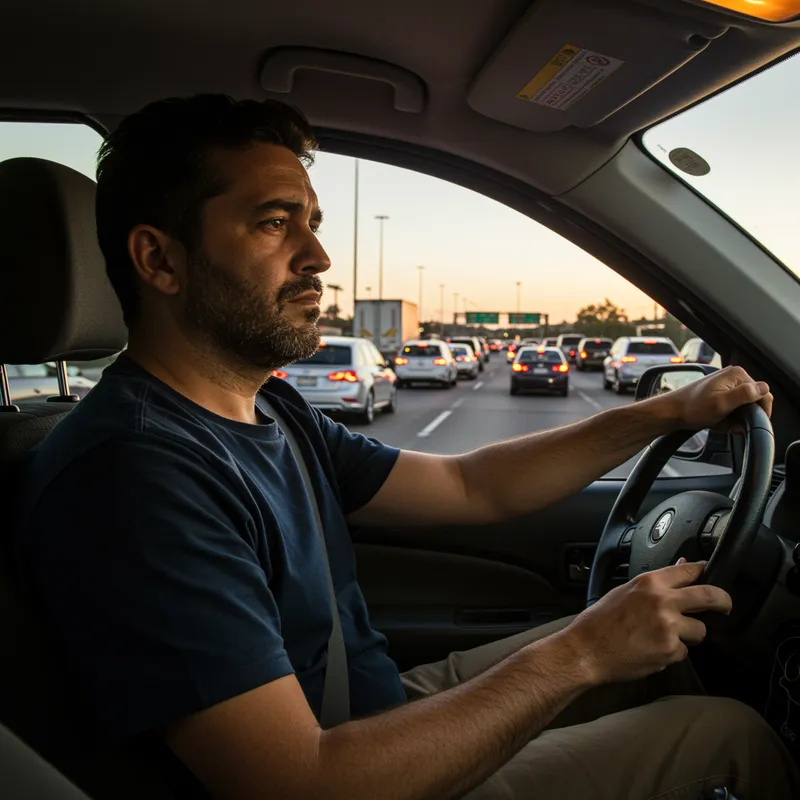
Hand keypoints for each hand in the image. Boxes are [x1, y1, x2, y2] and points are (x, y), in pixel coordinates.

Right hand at [563, 560, 731, 684]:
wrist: (586, 651)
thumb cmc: (599, 622)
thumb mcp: (624, 592)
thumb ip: (654, 584)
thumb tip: (679, 569)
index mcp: (649, 582)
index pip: (689, 570)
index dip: (704, 571)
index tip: (710, 574)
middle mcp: (662, 601)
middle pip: (710, 596)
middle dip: (723, 601)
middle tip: (725, 606)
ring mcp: (668, 627)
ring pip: (700, 630)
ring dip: (689, 634)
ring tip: (665, 636)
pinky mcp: (670, 650)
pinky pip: (683, 651)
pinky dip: (672, 652)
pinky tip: (652, 649)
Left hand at [647, 366, 771, 431]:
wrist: (671, 413)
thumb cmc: (692, 408)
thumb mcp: (722, 403)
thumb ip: (745, 395)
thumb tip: (764, 388)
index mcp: (737, 375)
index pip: (763, 393)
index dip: (760, 411)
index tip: (751, 424)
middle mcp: (733, 377)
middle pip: (752, 402)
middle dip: (744, 417)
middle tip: (730, 424)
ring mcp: (726, 386)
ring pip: (742, 408)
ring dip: (734, 419)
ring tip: (720, 422)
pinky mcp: (719, 395)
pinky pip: (732, 410)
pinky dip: (726, 419)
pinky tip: (716, 422)